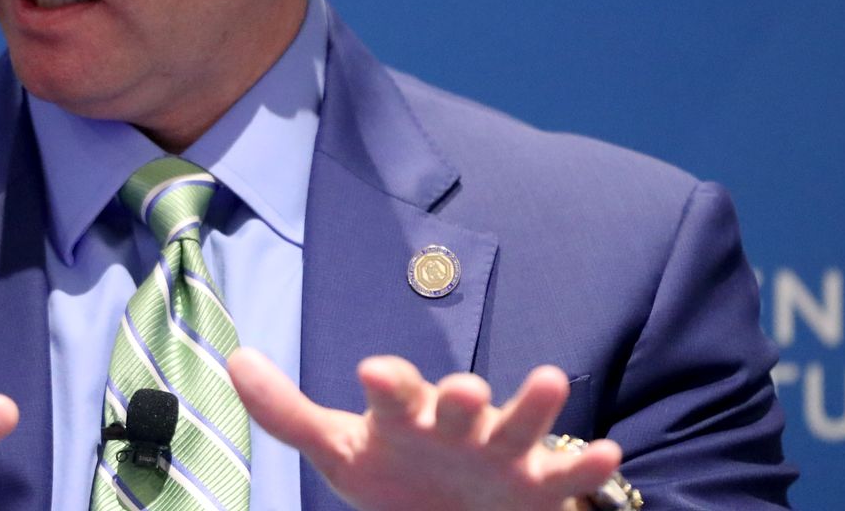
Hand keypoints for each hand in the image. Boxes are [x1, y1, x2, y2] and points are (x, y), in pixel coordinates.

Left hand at [228, 349, 619, 510]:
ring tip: (549, 380)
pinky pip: (566, 475)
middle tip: (464, 389)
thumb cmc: (392, 469)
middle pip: (460, 404)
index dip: (387, 382)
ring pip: (520, 425)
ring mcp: (500, 452)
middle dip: (462, 396)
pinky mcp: (537, 485)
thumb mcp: (335, 447)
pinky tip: (609, 450)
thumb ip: (287, 411)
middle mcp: (456, 424)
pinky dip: (585, 465)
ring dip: (534, 407)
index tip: (372, 373)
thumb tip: (235, 360)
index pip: (394, 391)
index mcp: (405, 413)